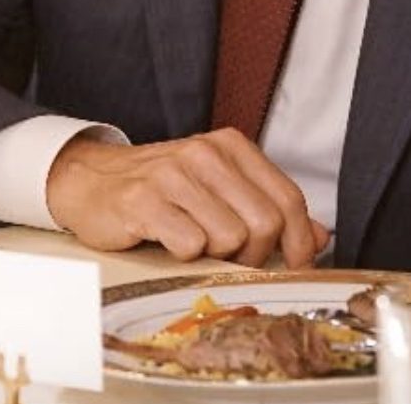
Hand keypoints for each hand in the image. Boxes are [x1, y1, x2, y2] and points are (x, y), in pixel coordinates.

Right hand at [45, 129, 329, 267]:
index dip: (299, 240)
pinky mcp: (144, 201)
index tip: (296, 264)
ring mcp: (174, 175)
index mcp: (231, 146)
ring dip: (214, 255)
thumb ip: (269, 208)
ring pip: (229, 238)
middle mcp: (206, 154)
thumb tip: (320, 237)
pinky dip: (184, 256)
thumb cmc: (161, 190)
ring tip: (192, 243)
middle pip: (264, 223)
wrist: (90, 181)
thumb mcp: (219, 189)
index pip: (288, 198)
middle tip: (233, 259)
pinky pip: (189, 245)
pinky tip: (167, 241)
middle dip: (255, 254)